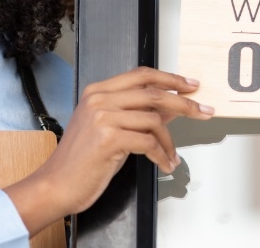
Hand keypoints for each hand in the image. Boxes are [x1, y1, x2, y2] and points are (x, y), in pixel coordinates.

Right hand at [4, 66, 213, 234]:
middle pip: (153, 93)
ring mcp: (103, 117)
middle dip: (184, 104)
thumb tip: (169, 110)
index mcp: (97, 92)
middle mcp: (99, 99)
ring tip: (173, 156)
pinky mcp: (109, 138)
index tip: (190, 86)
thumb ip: (135, 115)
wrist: (56, 184)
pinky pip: (148, 142)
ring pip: (154, 119)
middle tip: (203, 111)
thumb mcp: (108, 130)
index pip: (141, 75)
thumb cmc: (81, 161)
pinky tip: (164, 164)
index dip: (170, 79)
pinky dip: (162, 155)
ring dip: (170, 141)